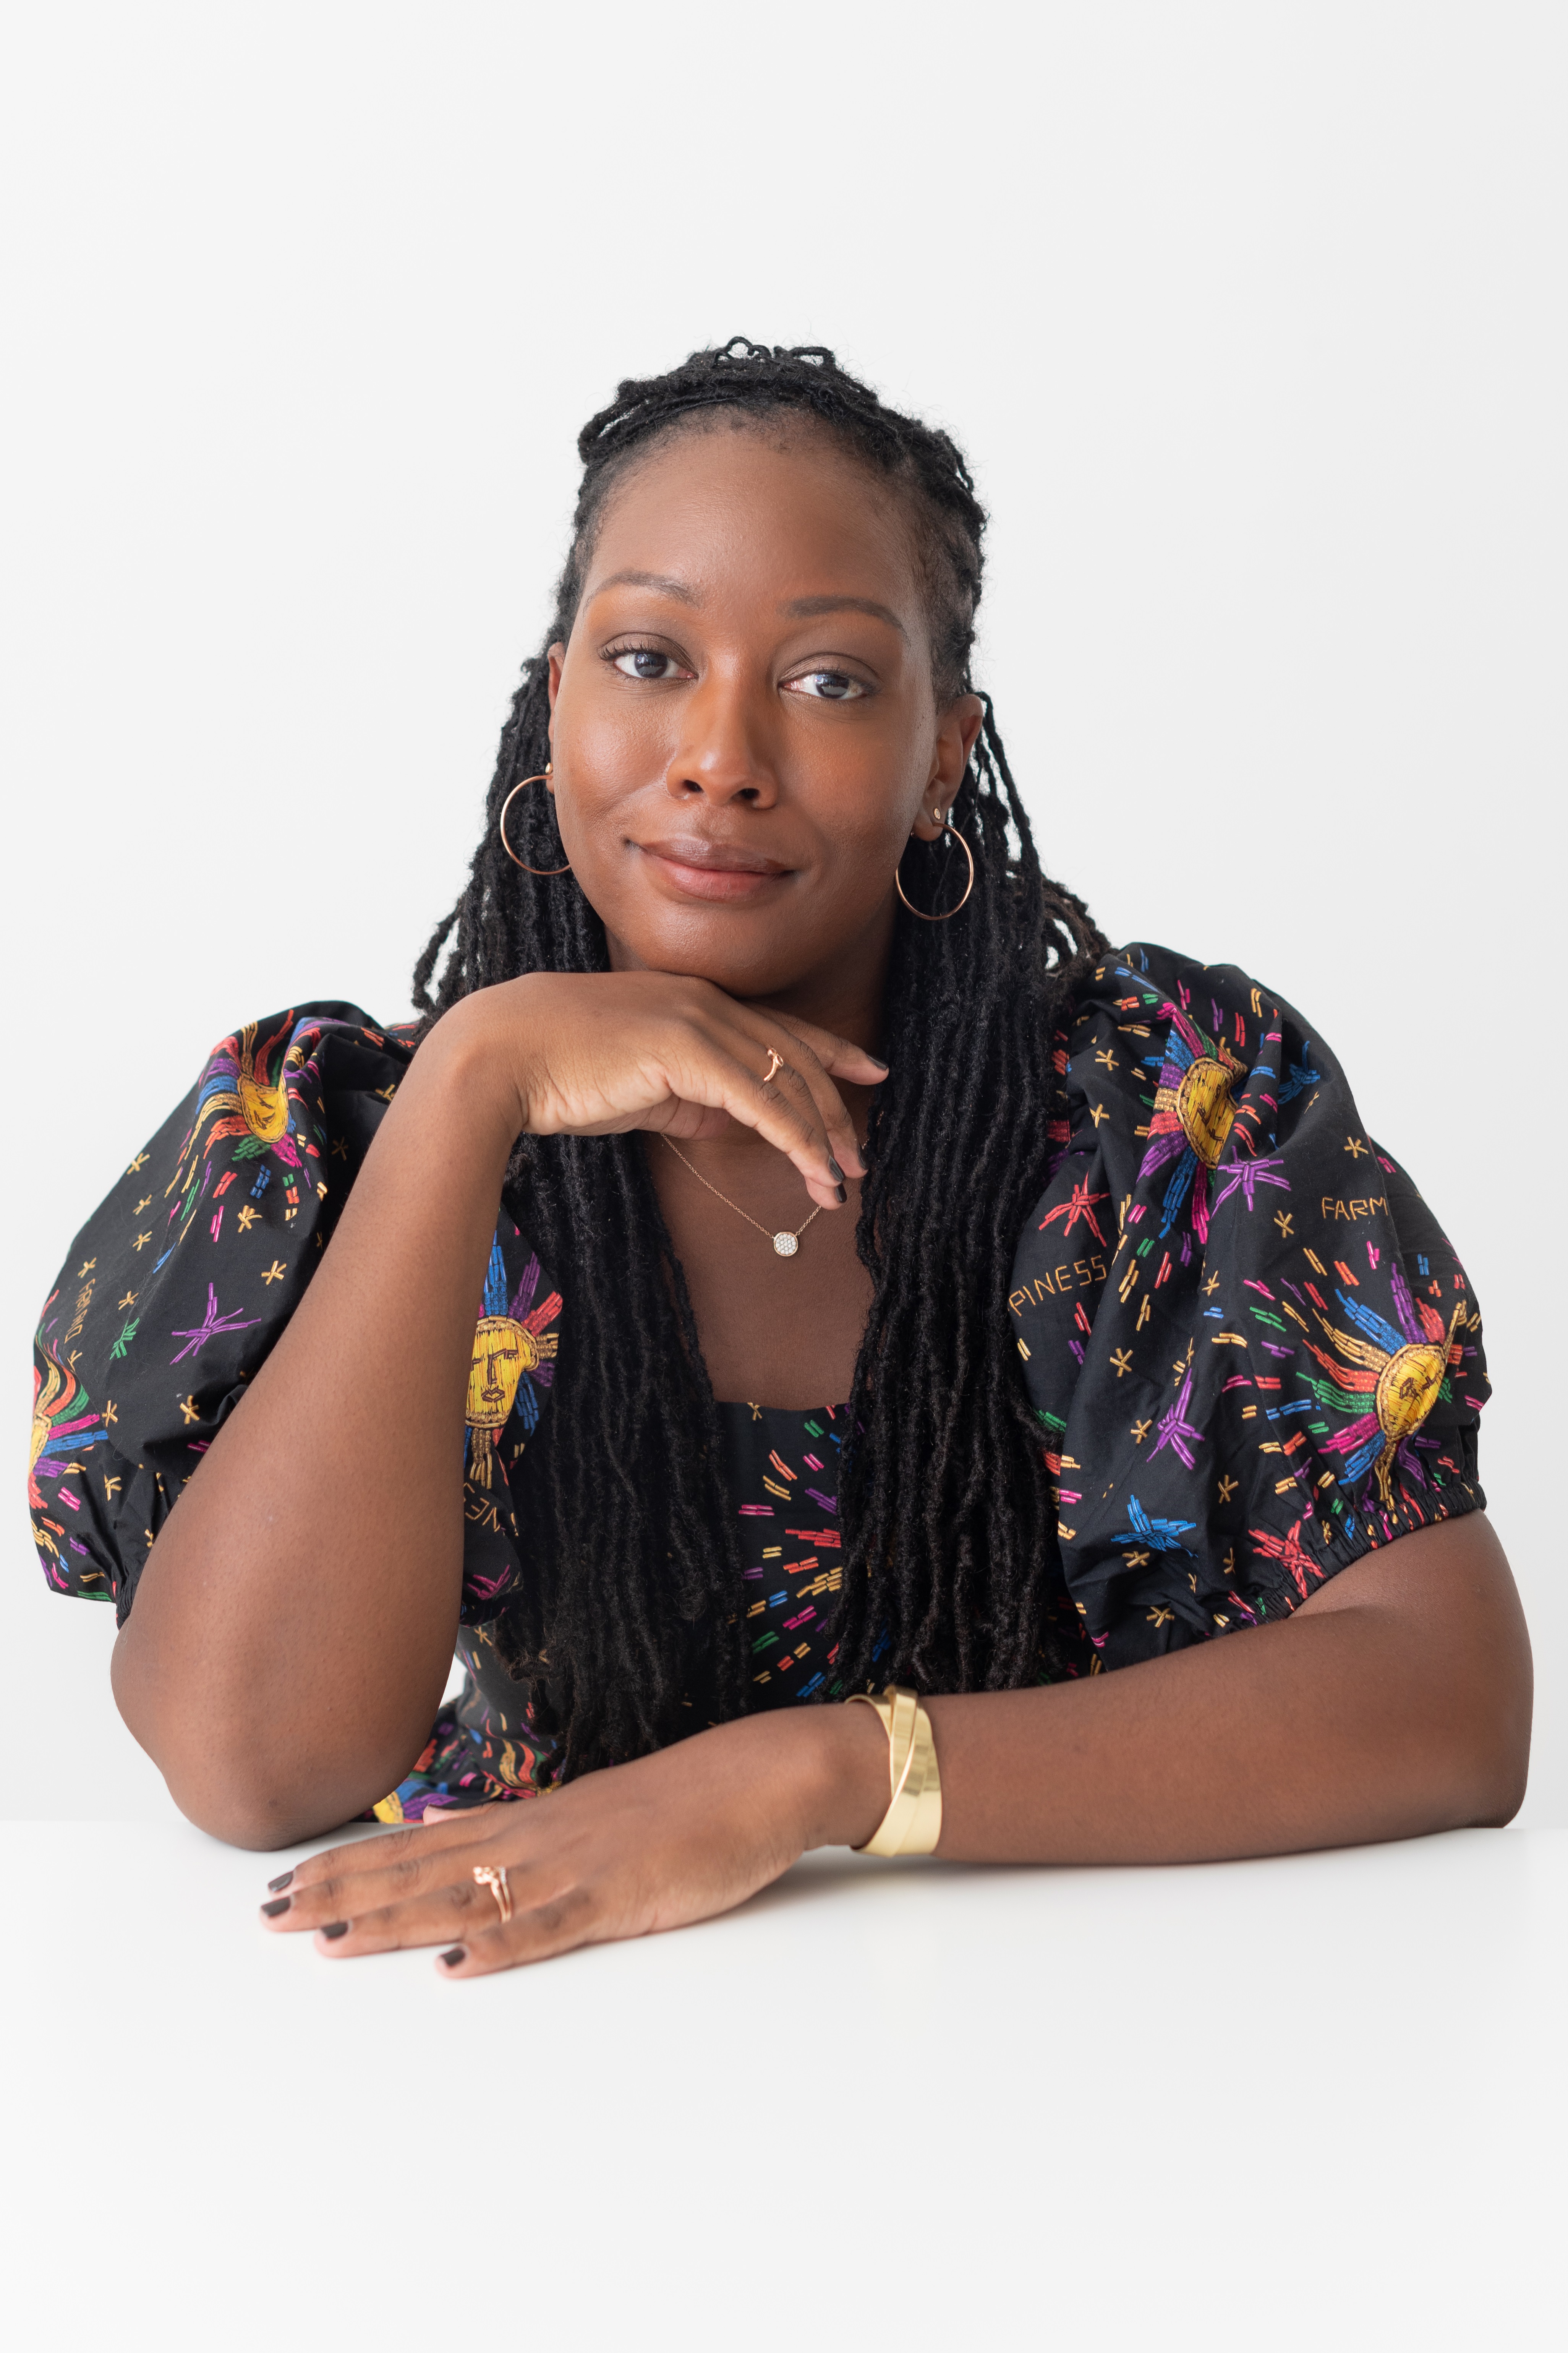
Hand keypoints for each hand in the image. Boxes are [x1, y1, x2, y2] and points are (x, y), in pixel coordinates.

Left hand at [259, 1702, 889, 1974]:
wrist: (760, 1776)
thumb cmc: (683, 1803)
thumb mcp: (593, 1821)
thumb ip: (533, 1843)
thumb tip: (470, 1862)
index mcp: (531, 1820)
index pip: (420, 1842)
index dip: (352, 1864)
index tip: (288, 1883)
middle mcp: (537, 1837)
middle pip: (423, 1866)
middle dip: (343, 1892)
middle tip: (270, 1915)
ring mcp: (576, 1866)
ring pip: (468, 1896)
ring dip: (396, 1920)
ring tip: (330, 1941)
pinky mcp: (621, 1896)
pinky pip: (551, 1927)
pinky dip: (500, 1947)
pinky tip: (456, 1964)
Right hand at [451, 970, 885, 1211]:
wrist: (500, 1055)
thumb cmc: (559, 1073)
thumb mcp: (643, 1086)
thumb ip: (693, 1097)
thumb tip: (740, 1120)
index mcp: (693, 1001)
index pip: (779, 1027)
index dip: (830, 1051)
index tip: (870, 1070)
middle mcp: (704, 1001)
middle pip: (794, 1055)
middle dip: (834, 1109)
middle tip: (859, 1158)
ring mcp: (696, 1020)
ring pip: (785, 1080)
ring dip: (821, 1135)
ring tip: (842, 1182)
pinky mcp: (685, 1050)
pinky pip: (760, 1100)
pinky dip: (794, 1139)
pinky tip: (813, 1170)